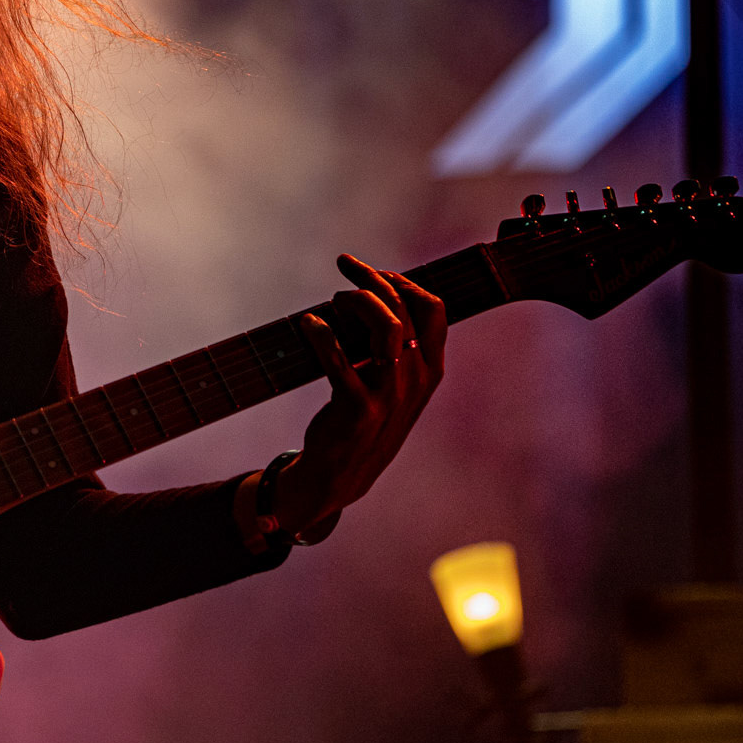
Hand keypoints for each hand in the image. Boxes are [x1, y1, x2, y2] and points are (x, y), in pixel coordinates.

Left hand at [276, 254, 446, 535]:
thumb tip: (371, 293)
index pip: (434, 308)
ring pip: (386, 325)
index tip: (374, 270)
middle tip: (345, 267)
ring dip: (356, 301)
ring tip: (333, 299)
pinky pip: (340, 360)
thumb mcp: (394, 384)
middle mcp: (416, 379)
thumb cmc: (364, 418)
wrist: (342, 475)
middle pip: (405, 309)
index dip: (404, 280)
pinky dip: (321, 334)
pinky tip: (308, 324)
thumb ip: (395, 345)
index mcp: (430, 369)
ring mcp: (390, 395)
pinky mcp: (358, 409)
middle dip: (373, 279)